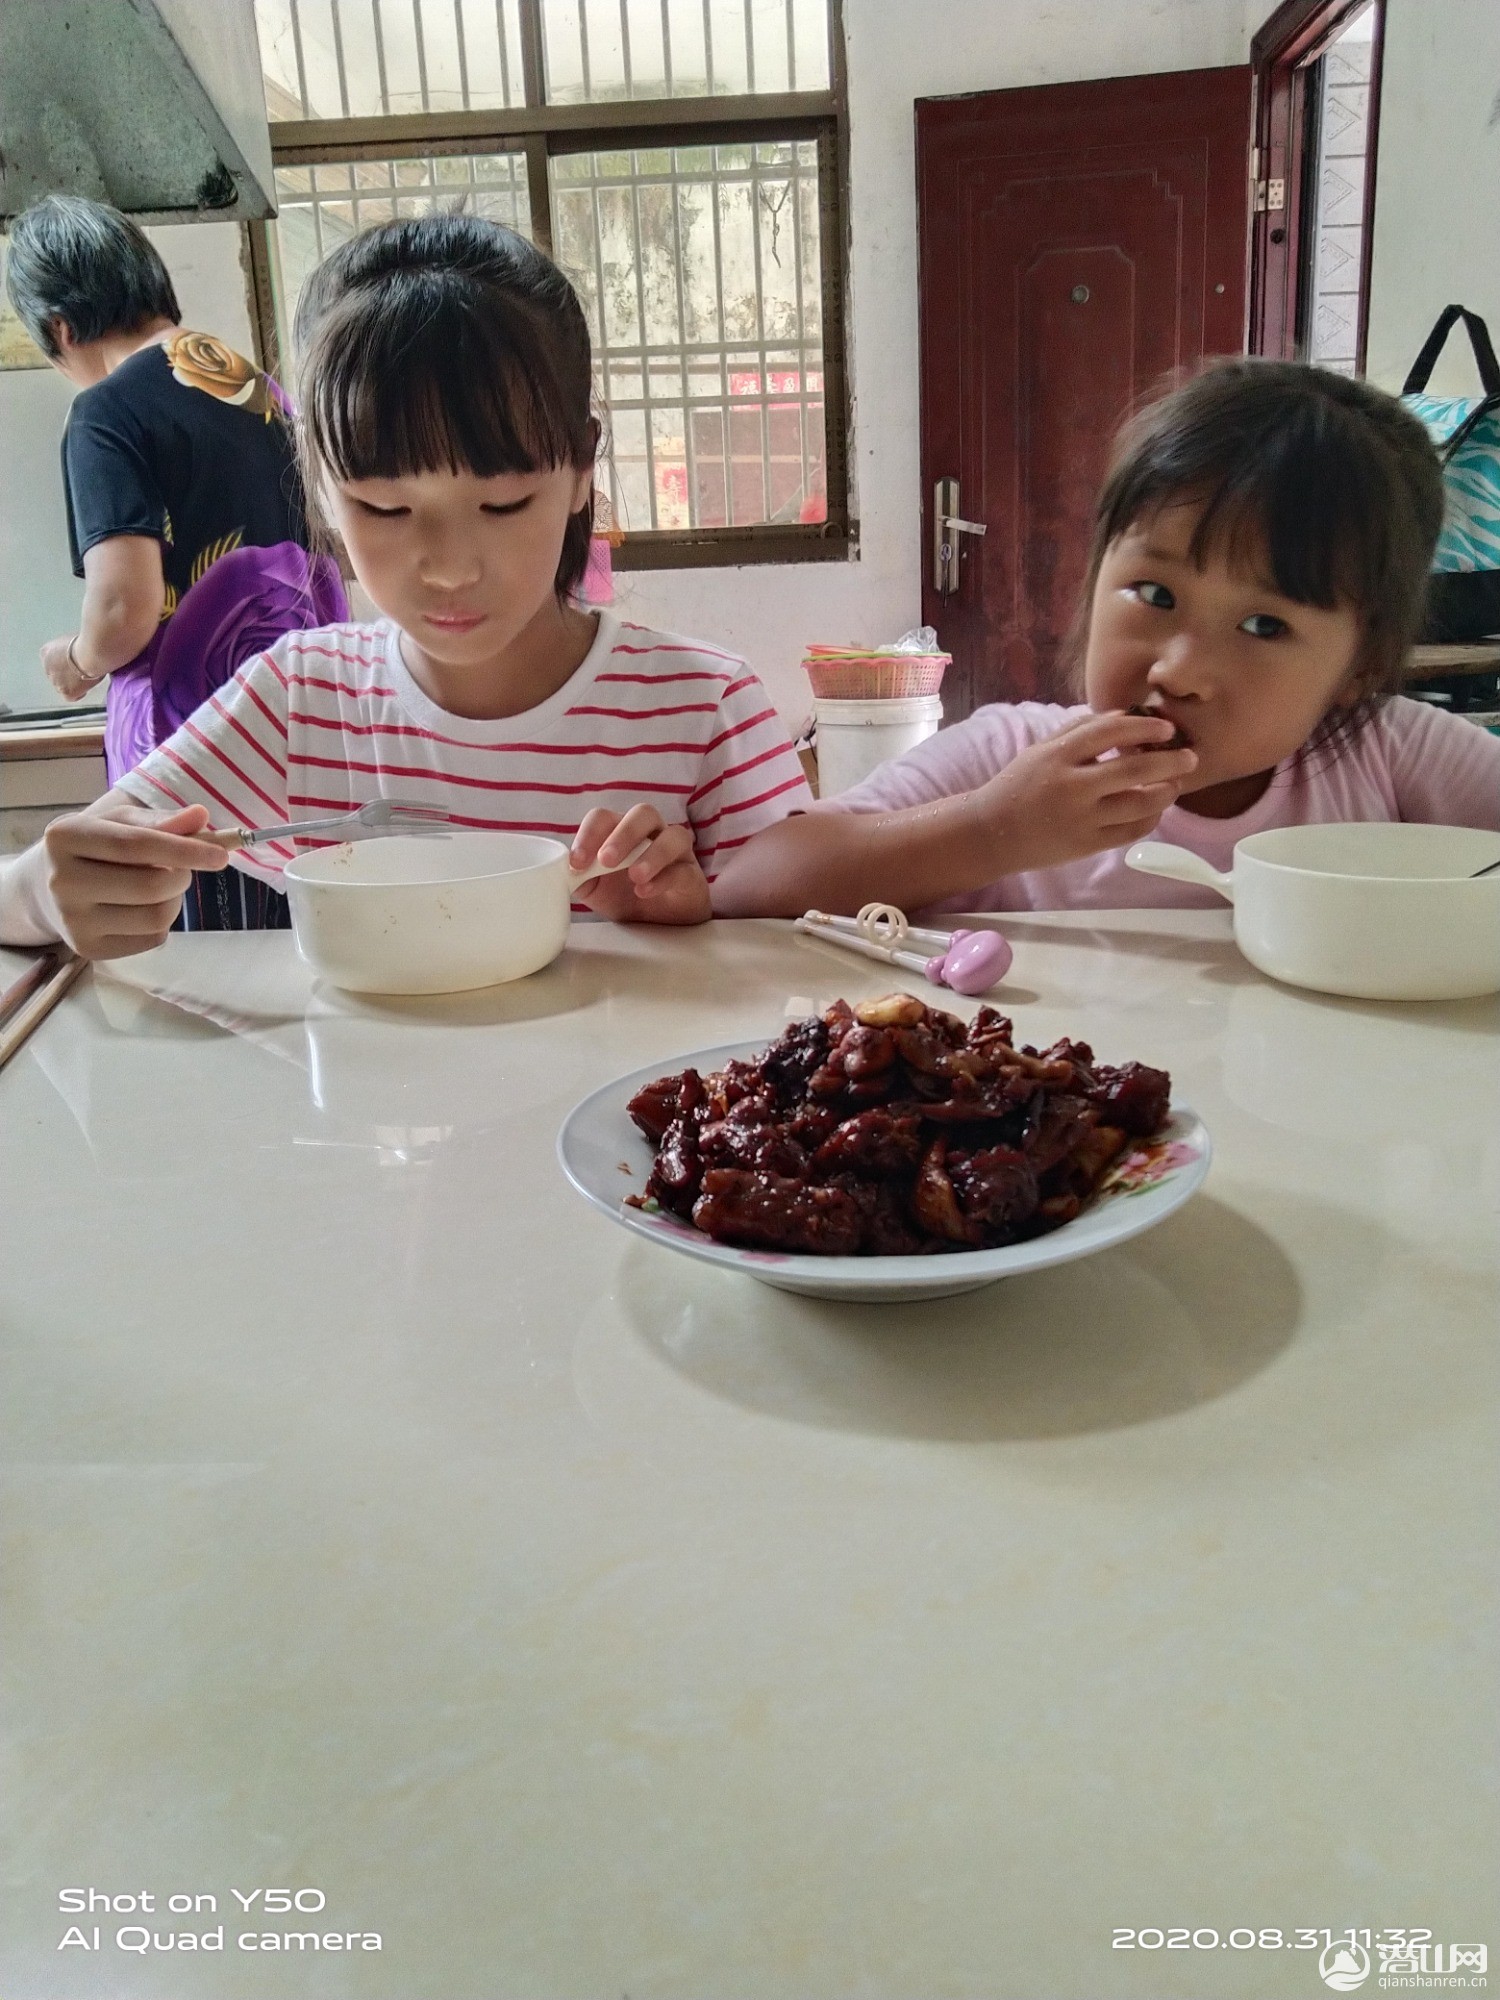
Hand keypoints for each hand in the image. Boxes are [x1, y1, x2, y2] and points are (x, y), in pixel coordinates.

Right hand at [40, 801, 230, 958]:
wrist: (45, 889)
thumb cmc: (93, 847)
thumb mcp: (120, 823)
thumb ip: (162, 821)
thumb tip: (201, 816)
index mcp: (66, 836)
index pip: (137, 844)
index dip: (185, 850)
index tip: (221, 856)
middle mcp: (61, 880)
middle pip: (151, 886)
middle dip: (182, 876)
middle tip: (179, 870)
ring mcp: (72, 920)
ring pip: (156, 917)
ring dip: (175, 901)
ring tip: (160, 887)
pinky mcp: (87, 949)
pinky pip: (152, 939)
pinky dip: (161, 923)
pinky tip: (141, 908)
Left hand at [41, 636, 102, 703]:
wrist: (91, 653)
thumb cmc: (87, 642)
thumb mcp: (72, 638)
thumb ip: (69, 648)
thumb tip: (78, 651)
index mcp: (46, 652)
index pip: (52, 661)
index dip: (64, 663)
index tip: (73, 662)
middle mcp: (47, 667)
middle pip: (56, 675)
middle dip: (67, 674)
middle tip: (81, 670)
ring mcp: (55, 681)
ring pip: (62, 686)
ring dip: (72, 683)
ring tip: (85, 677)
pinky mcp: (66, 692)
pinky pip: (71, 697)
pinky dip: (78, 693)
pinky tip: (85, 687)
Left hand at [570, 805, 711, 924]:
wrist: (657, 923)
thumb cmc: (625, 897)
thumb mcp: (594, 890)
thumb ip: (578, 878)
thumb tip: (559, 873)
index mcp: (620, 832)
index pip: (604, 818)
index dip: (589, 834)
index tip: (576, 862)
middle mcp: (650, 833)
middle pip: (643, 814)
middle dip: (623, 834)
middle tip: (606, 860)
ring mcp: (674, 851)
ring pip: (672, 835)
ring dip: (651, 854)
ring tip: (634, 877)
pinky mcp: (691, 874)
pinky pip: (682, 868)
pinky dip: (663, 878)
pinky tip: (645, 892)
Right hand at [972, 711, 1198, 873]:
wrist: (992, 833)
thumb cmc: (1018, 786)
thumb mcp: (1041, 750)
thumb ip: (1079, 730)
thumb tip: (1124, 716)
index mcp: (1058, 756)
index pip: (1110, 732)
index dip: (1144, 727)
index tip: (1166, 728)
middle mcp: (1072, 786)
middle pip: (1134, 769)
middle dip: (1170, 761)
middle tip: (1190, 756)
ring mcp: (1081, 818)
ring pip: (1139, 803)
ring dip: (1166, 792)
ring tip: (1176, 784)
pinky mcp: (1087, 845)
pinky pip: (1130, 831)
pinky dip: (1150, 818)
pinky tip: (1156, 809)